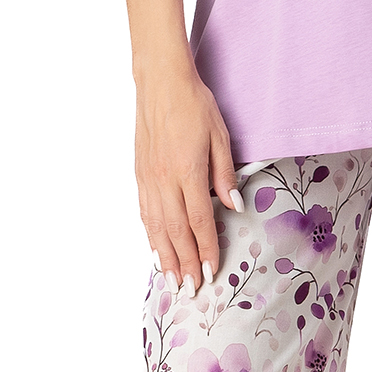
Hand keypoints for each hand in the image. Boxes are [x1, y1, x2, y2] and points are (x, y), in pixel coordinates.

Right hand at [135, 55, 239, 294]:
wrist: (161, 82)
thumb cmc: (195, 104)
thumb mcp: (220, 135)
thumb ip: (224, 174)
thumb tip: (232, 206)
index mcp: (188, 170)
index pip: (199, 220)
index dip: (205, 249)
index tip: (211, 271)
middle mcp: (164, 179)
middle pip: (175, 231)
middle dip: (184, 263)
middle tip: (191, 289)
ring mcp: (148, 178)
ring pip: (156, 226)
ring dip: (164, 256)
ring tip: (172, 280)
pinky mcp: (139, 174)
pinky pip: (145, 211)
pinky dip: (150, 235)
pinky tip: (155, 249)